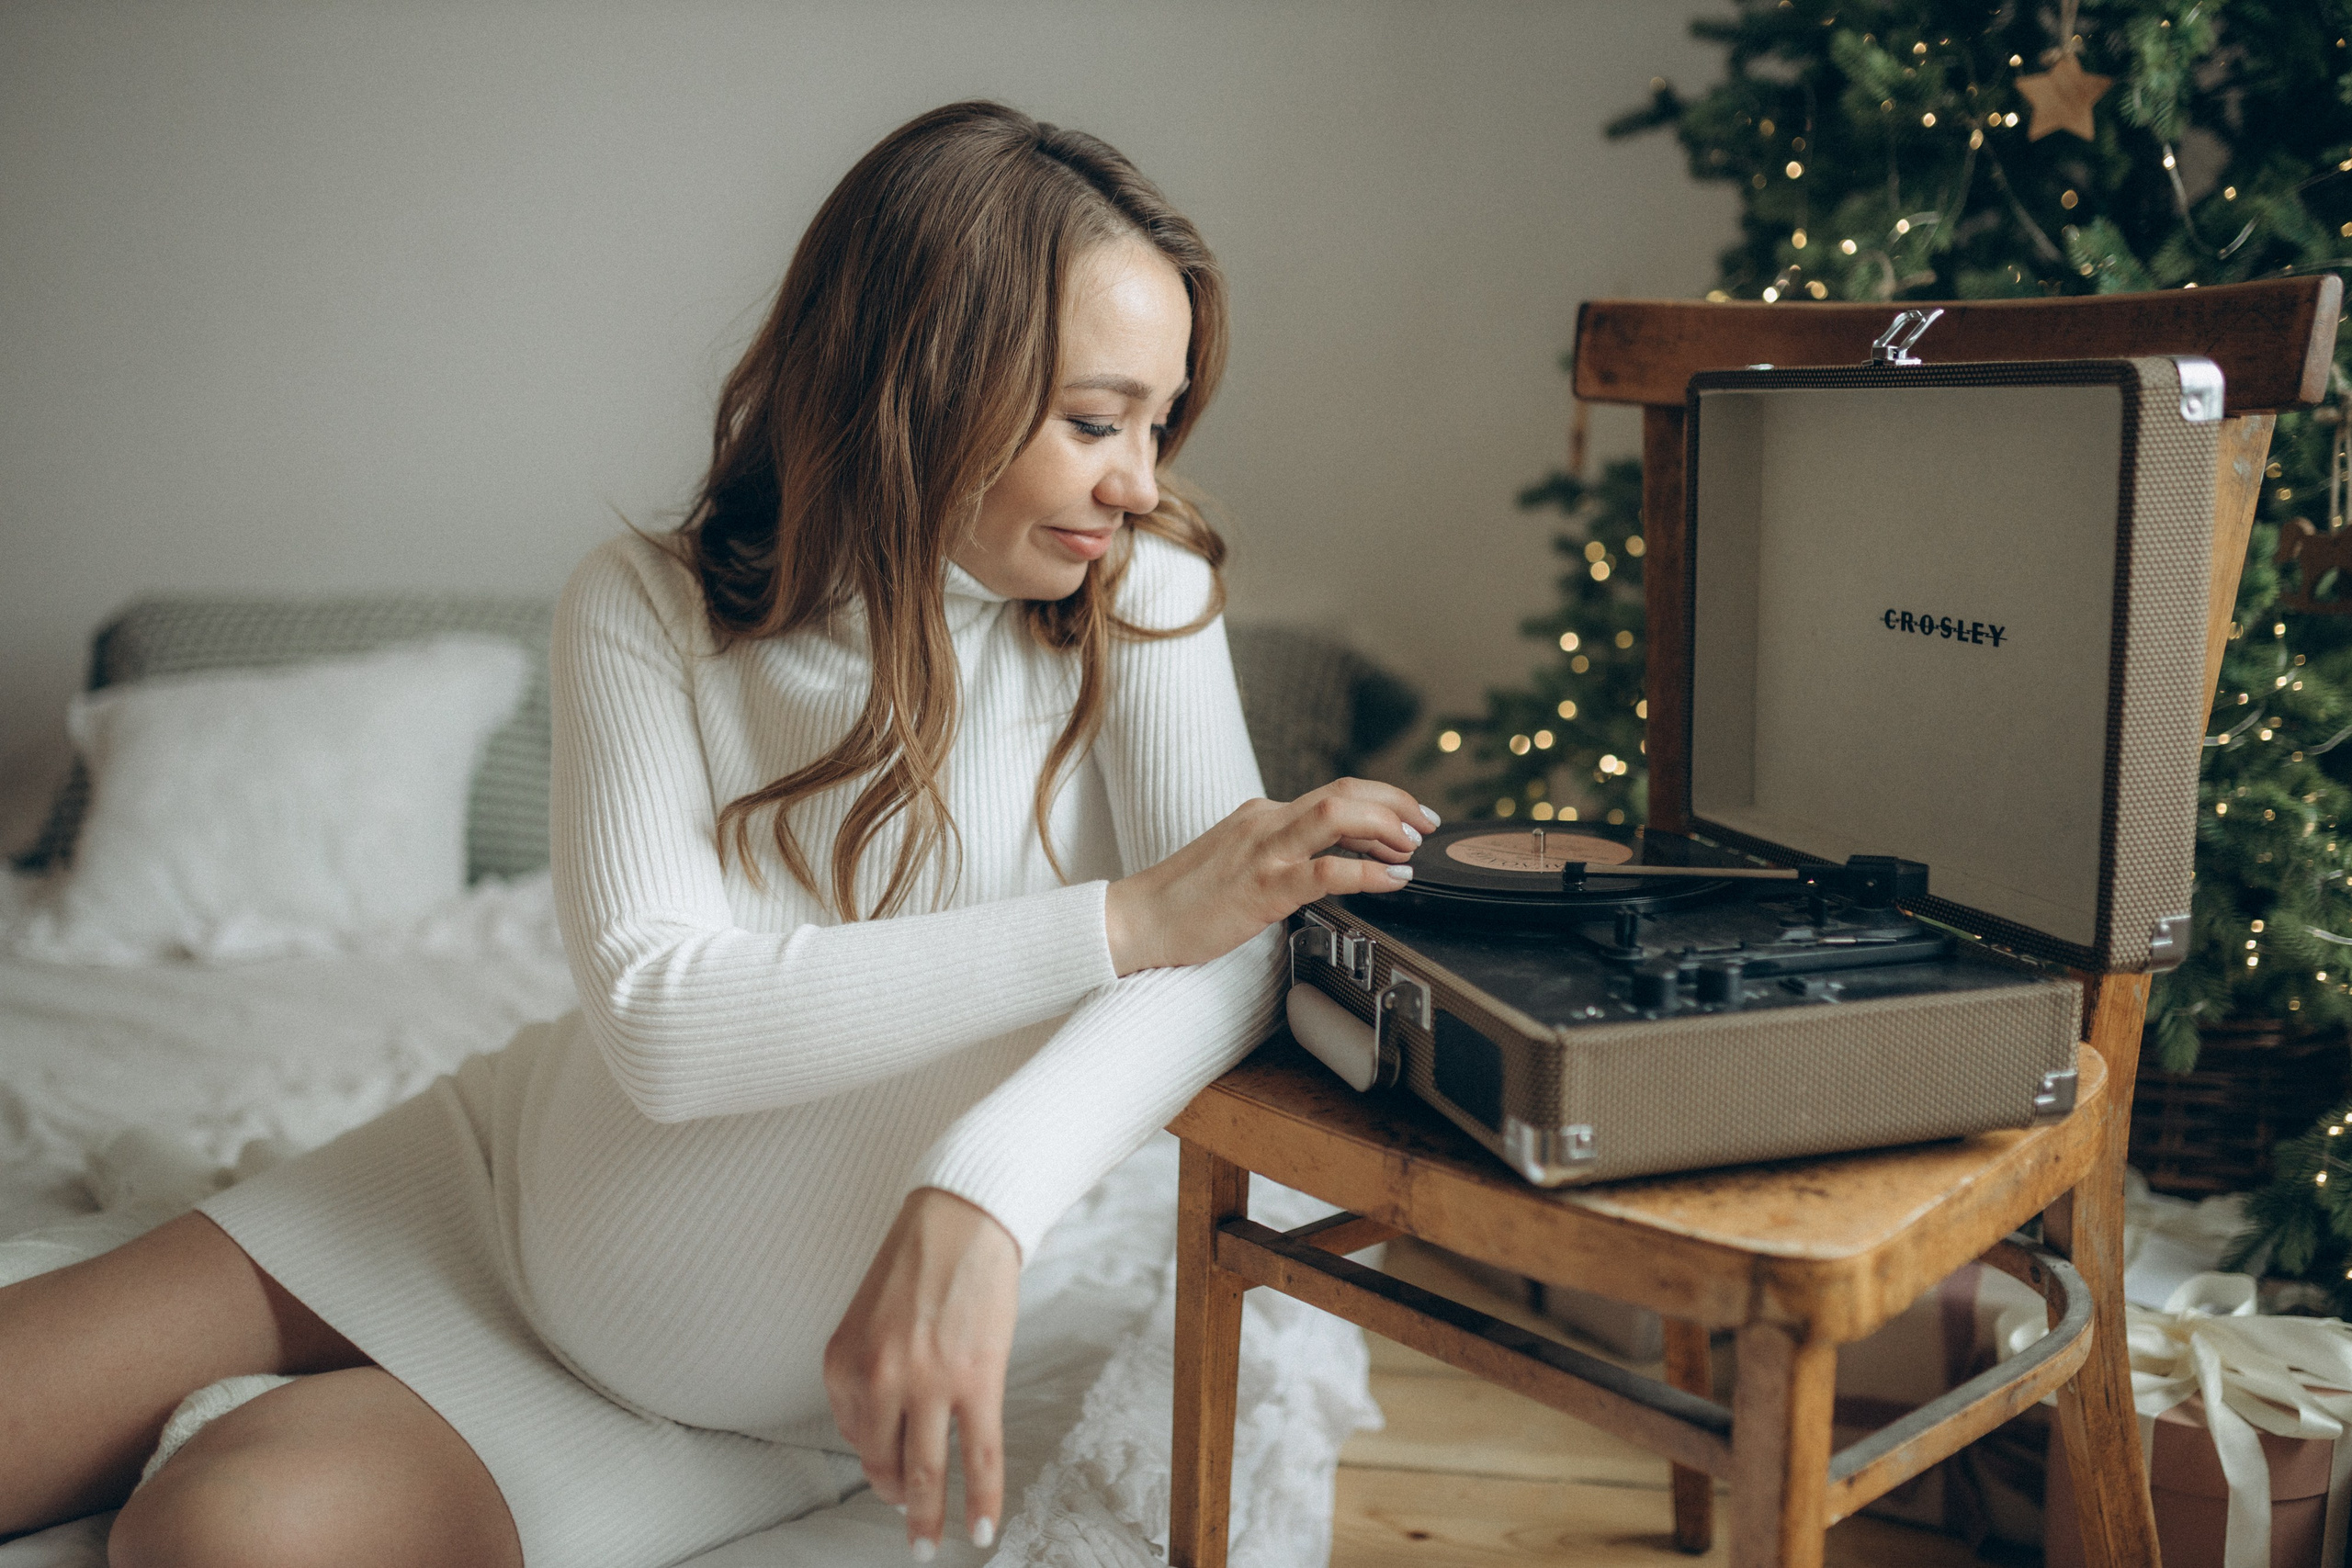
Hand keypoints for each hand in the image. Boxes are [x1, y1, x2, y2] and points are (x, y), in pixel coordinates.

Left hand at [824, 1187, 1019, 1558]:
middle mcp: (878, 1376)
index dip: (873, 1458)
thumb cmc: (918, 1263)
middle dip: (897, 1499)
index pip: (850, 1434)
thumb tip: (884, 1438)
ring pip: (927, 1472)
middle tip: (908, 1527)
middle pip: (884, 1461)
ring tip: (929, 1547)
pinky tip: (984, 1529)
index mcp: (843, 1361)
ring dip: (928, 1519)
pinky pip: (979, 1457)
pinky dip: (984, 1499)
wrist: (963, 1218)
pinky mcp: (975, 1381)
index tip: (889, 1472)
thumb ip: (866, 1374)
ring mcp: (928, 1382)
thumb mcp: (867, 1319)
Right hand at [1103, 777, 1437, 974]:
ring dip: (1386, 825)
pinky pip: (1326, 870)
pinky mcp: (1262, 887)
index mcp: (1261, 815)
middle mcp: (1265, 821)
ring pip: (1337, 814)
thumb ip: (1280, 856)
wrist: (1135, 920)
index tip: (1408, 819)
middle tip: (1425, 824)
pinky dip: (1368, 870)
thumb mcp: (1239, 863)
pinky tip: (1392, 880)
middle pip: (1344, 792)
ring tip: (1412, 847)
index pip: (1334, 794)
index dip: (1380, 801)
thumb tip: (1331, 862)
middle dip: (1394, 802)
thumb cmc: (1184, 902)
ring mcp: (1263, 851)